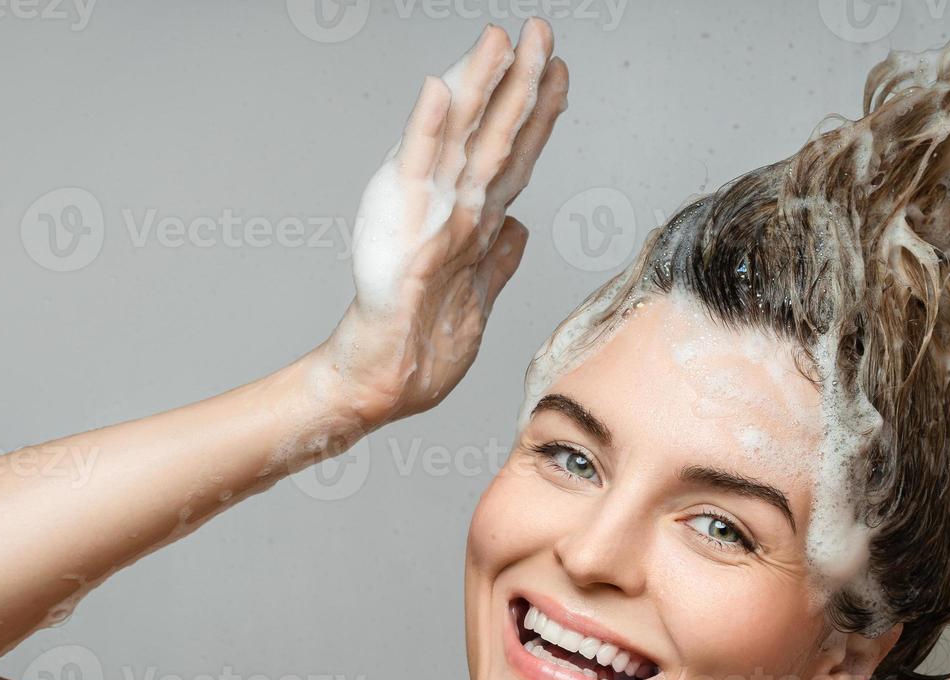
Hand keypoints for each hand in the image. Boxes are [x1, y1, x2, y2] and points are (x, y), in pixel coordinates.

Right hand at [320, 19, 568, 425]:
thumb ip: (499, 255)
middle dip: (522, 78)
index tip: (562, 70)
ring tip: (499, 39)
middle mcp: (453, 203)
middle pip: (496, 131)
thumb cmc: (424, 338)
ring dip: (481, 85)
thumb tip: (521, 228)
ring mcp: (427, 210)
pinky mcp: (401, 228)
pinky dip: (427, 129)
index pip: (516, 153)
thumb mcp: (479, 294)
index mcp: (474, 216)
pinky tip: (438, 89)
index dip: (542, 112)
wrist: (387, 375)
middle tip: (542, 29)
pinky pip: (418, 171)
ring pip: (461, 137)